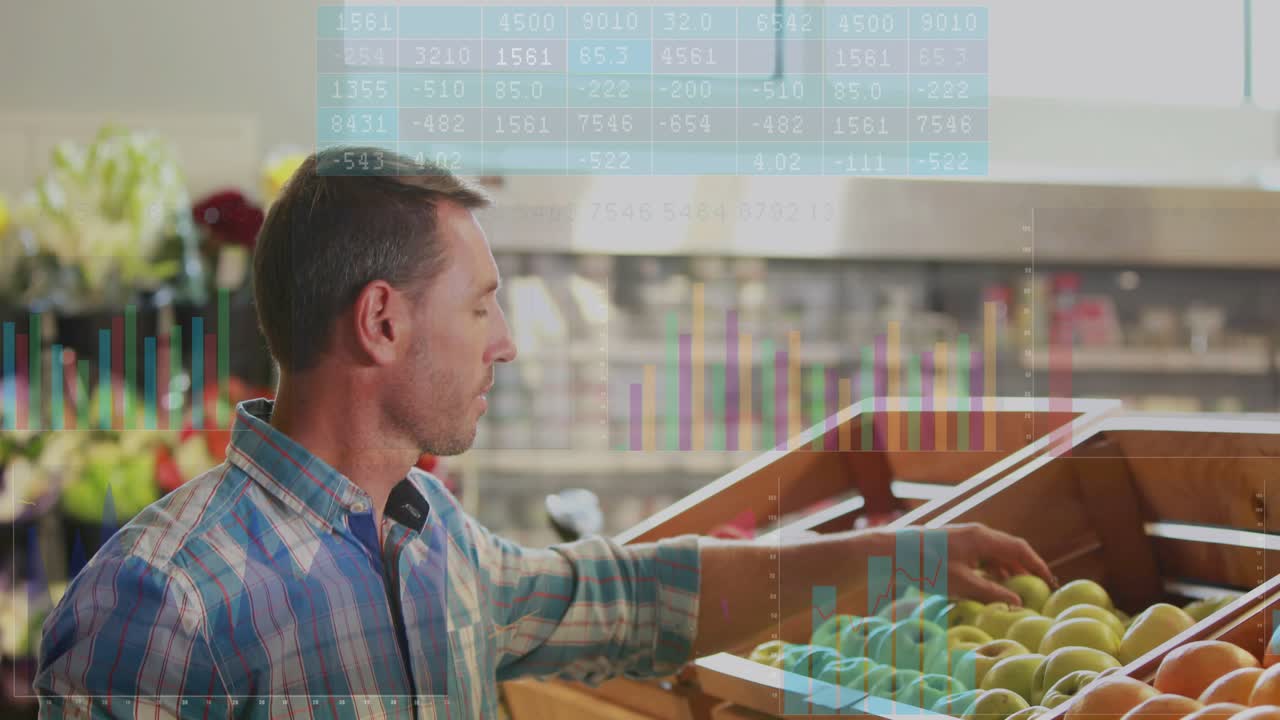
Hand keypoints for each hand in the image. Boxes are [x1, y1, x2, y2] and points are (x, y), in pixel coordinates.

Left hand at [934, 522, 1056, 605]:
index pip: (1020, 548)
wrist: (893, 552)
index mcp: (983, 538)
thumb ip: (991, 593)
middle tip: (1039, 589)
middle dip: (1026, 569)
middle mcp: (977, 534)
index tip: (1050, 581)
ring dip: (1009, 571)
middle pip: (1010, 550)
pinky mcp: (955, 546)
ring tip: (1019, 591)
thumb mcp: (961, 584)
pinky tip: (992, 586)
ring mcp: (965, 538)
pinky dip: (992, 571)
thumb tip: (1018, 603)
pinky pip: (982, 557)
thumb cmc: (926, 566)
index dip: (1038, 565)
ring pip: (996, 554)